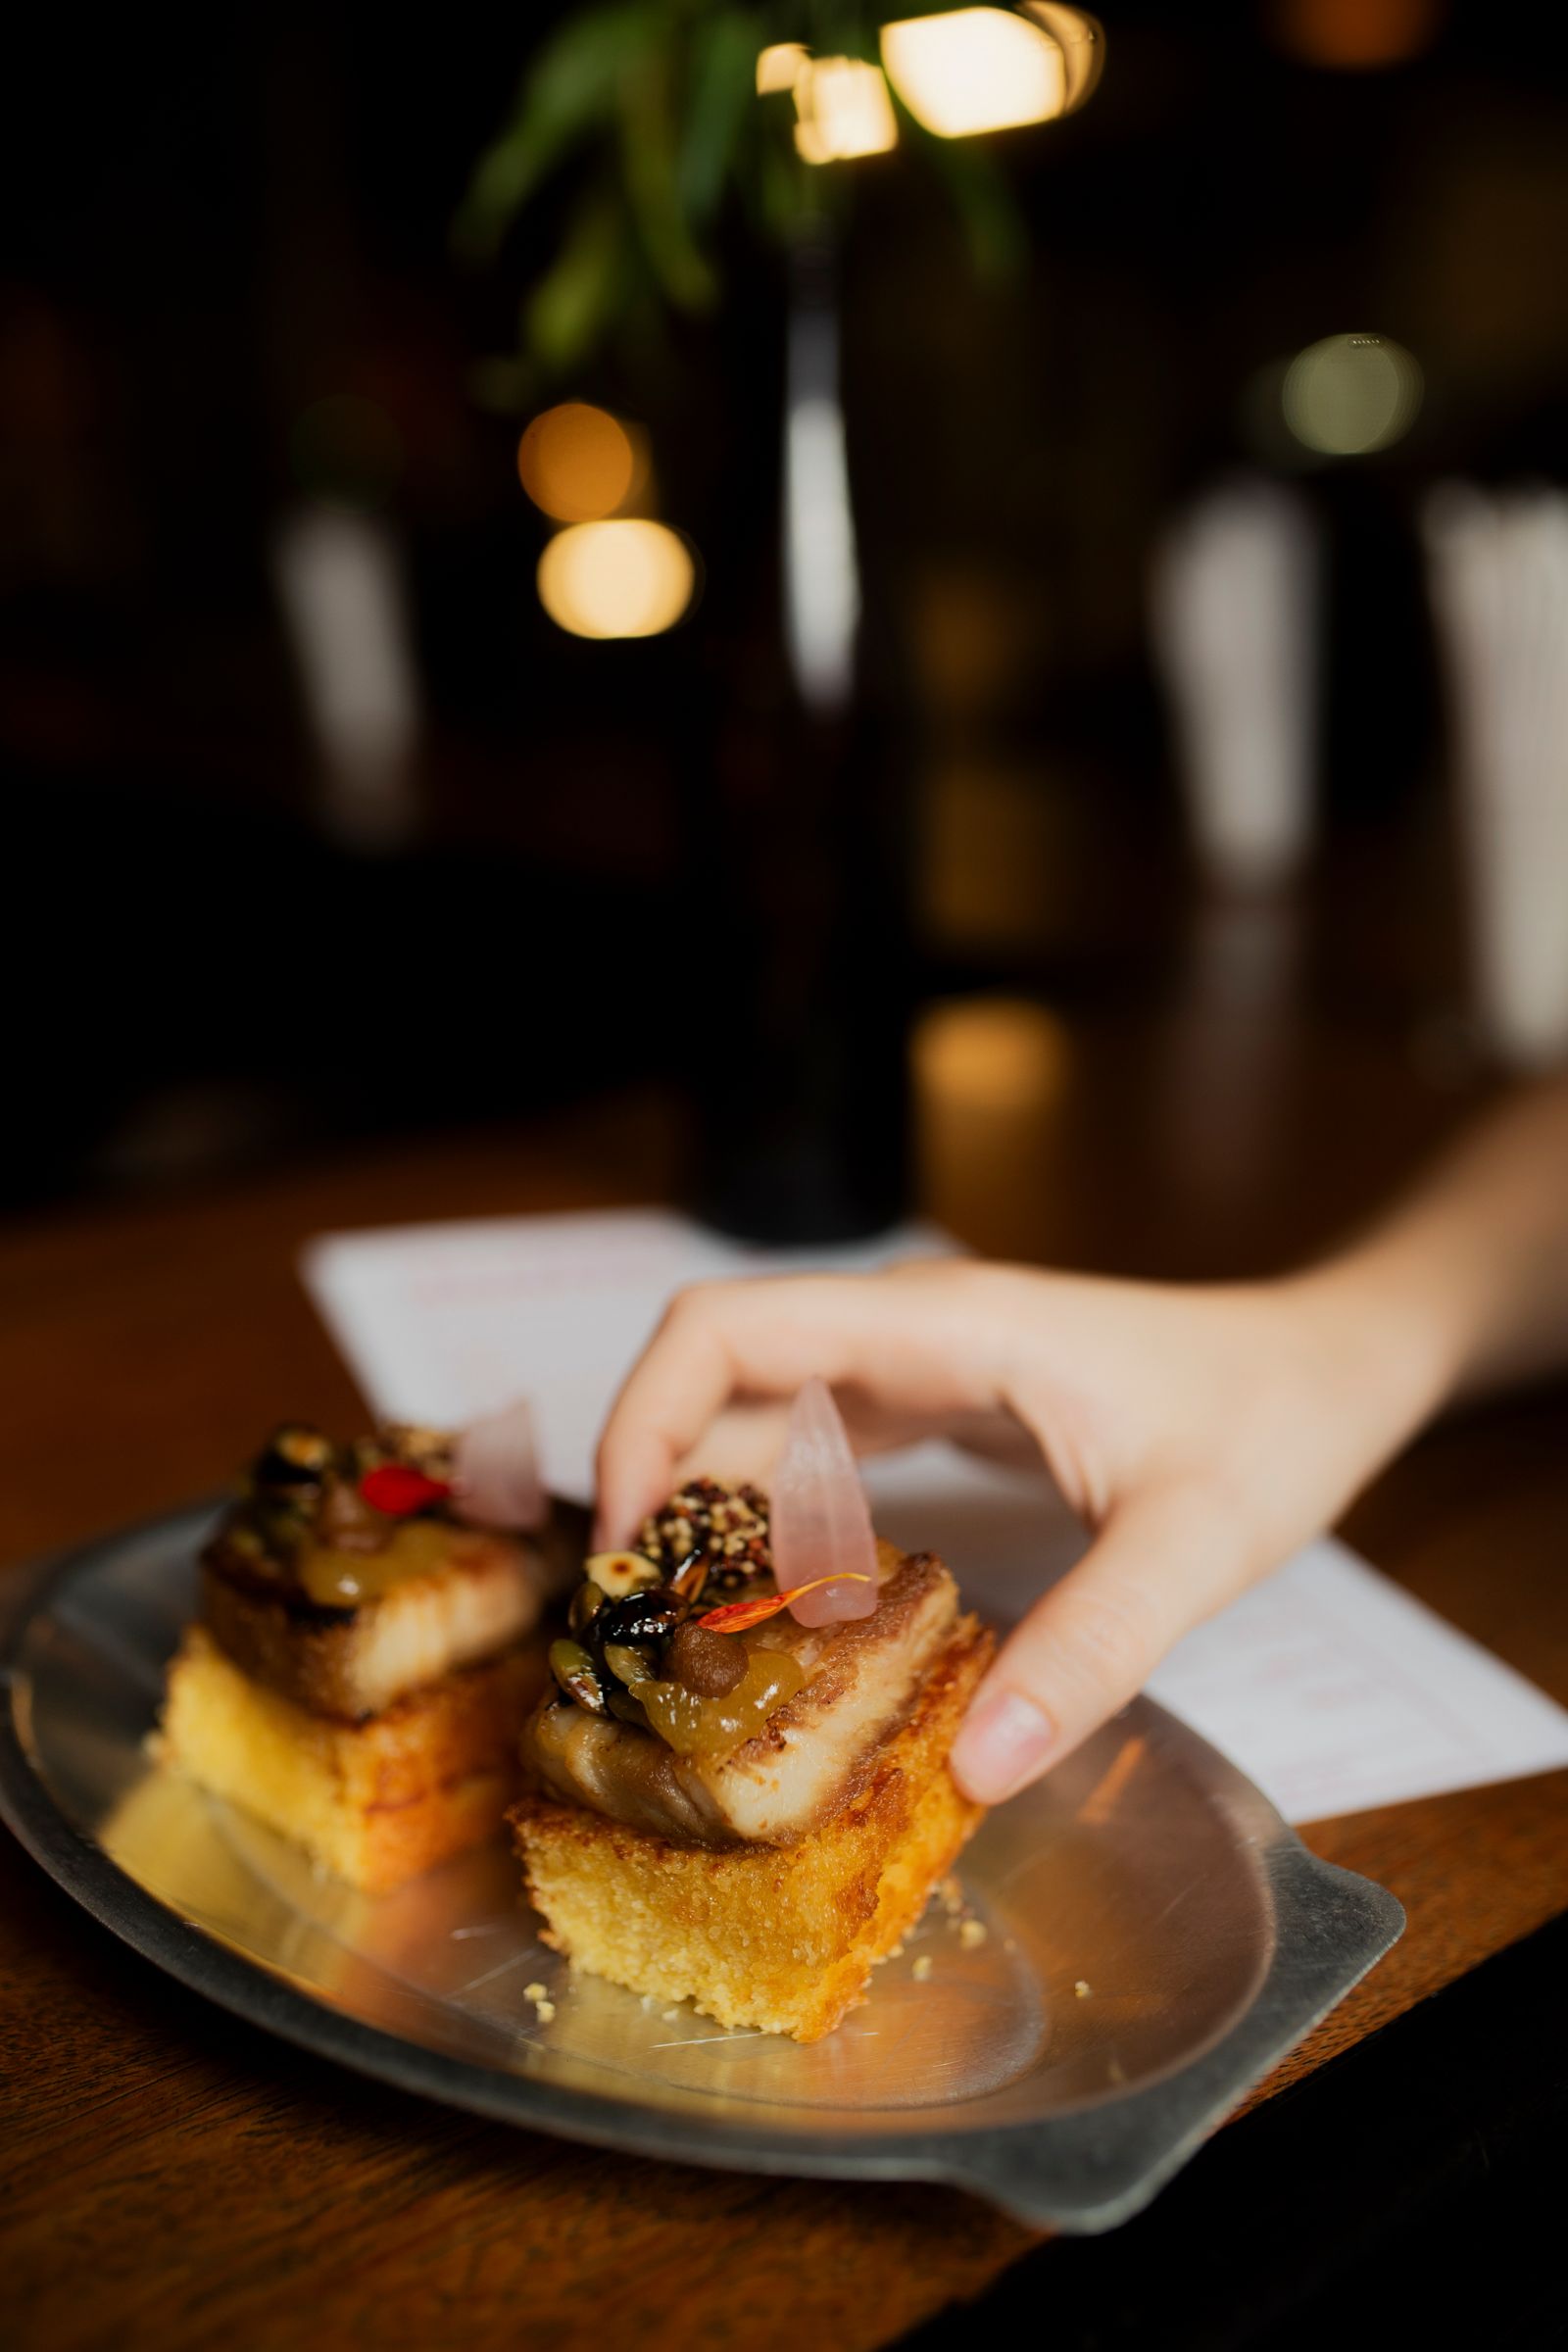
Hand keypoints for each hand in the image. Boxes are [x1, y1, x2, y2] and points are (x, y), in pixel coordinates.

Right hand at [594, 1257, 1445, 1803]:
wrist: (1325, 1369)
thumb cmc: (1271, 1422)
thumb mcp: (1195, 1542)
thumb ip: (1093, 1647)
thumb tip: (974, 1766)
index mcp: (941, 1329)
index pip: (726, 1331)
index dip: (642, 1418)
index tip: (623, 1543)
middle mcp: (909, 1334)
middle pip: (718, 1373)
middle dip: (655, 1480)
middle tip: (634, 1621)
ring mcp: (920, 1365)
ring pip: (760, 1414)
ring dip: (710, 1507)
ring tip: (685, 1637)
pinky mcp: (938, 1405)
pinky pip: (817, 1447)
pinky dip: (775, 1519)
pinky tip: (781, 1610)